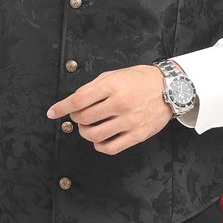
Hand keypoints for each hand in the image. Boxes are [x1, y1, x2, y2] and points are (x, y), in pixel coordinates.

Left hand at [47, 65, 172, 154]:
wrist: (170, 88)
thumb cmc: (140, 80)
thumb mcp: (114, 75)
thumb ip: (93, 87)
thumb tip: (73, 101)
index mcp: (112, 85)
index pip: (78, 100)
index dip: (62, 107)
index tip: (52, 112)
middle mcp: (120, 103)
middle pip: (84, 118)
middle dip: (75, 118)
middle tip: (77, 115)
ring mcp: (129, 121)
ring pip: (94, 135)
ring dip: (85, 132)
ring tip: (87, 127)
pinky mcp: (137, 135)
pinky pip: (110, 147)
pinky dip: (99, 145)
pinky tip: (100, 138)